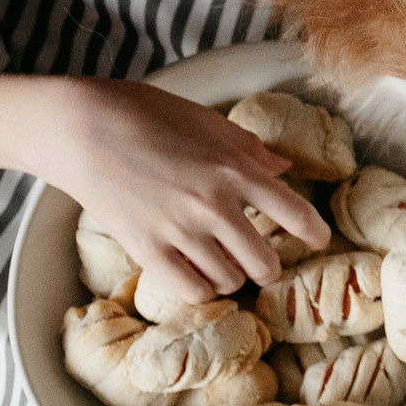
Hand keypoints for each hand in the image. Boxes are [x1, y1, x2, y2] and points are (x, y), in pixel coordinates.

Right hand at [39, 78, 329, 311]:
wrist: (85, 128)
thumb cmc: (149, 115)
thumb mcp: (210, 122)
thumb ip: (250, 150)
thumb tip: (283, 168)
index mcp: (236, 170)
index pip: (296, 214)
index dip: (315, 233)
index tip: (319, 240)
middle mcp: (214, 206)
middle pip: (264, 263)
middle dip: (269, 266)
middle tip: (263, 259)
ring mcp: (179, 232)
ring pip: (229, 281)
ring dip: (234, 277)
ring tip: (227, 264)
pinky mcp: (146, 250)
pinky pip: (191, 290)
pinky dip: (202, 288)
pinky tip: (200, 275)